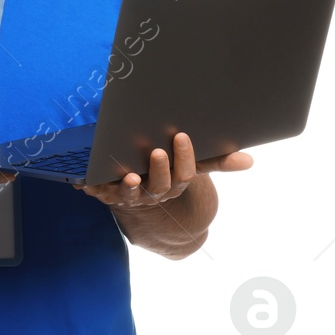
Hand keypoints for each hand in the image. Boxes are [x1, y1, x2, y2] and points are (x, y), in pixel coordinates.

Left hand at [78, 131, 252, 211]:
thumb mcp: (190, 166)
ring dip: (129, 186)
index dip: (184, 157)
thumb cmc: (167, 173)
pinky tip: (85, 181)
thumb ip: (215, 161)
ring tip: (129, 175)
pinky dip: (92, 187)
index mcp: (174, 184)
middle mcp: (153, 193)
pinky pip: (100, 193)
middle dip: (159, 169)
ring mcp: (130, 195)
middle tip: (156, 151)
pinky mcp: (107, 194)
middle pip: (160, 185)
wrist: (141, 199)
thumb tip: (248, 160)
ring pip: (130, 194)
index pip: (184, 175)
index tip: (181, 136)